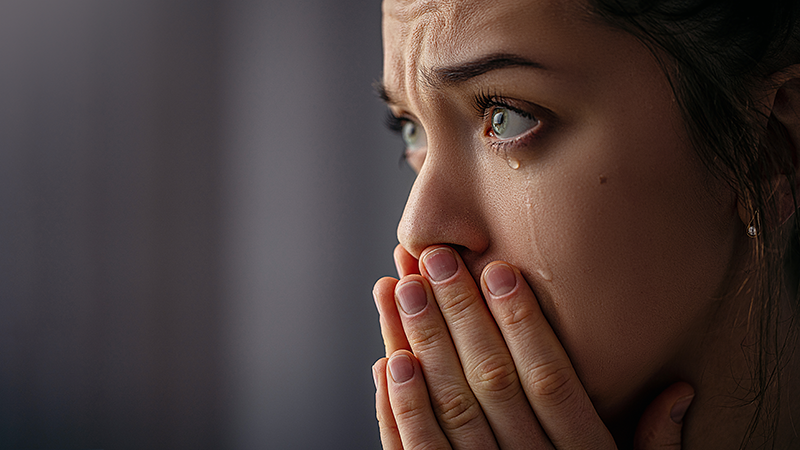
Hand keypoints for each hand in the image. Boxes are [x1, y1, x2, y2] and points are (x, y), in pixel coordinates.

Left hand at [373, 244, 693, 448]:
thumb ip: (653, 447)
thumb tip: (679, 391)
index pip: (550, 380)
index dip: (522, 324)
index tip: (498, 270)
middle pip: (490, 384)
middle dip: (458, 317)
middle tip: (433, 261)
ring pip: (445, 410)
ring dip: (416, 347)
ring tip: (398, 292)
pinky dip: (398, 410)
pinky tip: (386, 364)